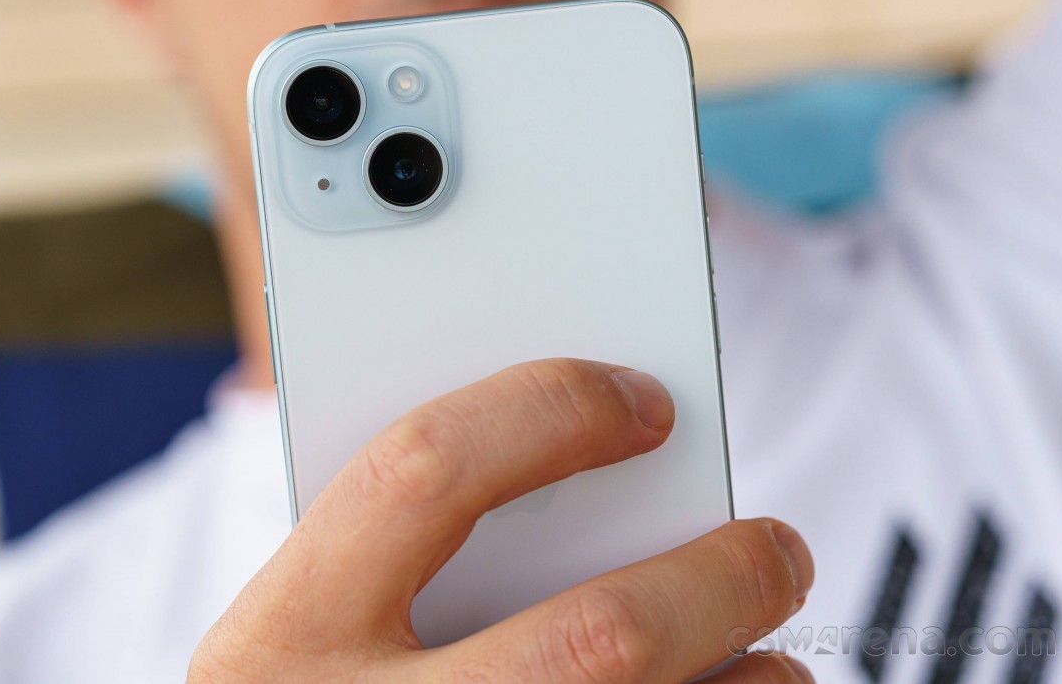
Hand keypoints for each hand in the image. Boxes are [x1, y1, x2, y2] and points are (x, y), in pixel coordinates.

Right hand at [188, 358, 813, 682]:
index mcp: (283, 641)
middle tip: (778, 546)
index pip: (422, 473)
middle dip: (721, 579)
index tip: (646, 404)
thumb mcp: (304, 636)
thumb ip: (397, 561)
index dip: (546, 410)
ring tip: (772, 659)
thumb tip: (586, 472)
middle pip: (599, 640)